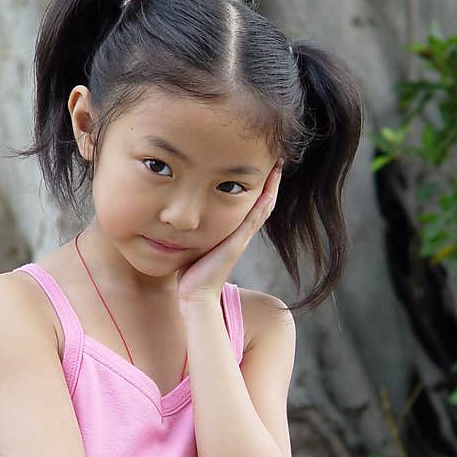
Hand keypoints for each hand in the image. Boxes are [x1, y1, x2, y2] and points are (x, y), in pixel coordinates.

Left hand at [176, 158, 282, 304]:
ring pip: (263, 207)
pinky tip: (269, 185)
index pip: (252, 206)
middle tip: (276, 161)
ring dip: (271, 186)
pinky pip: (256, 216)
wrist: (196, 295)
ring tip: (277, 166)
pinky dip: (264, 200)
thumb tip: (180, 219)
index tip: (263, 168)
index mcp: (233, 234)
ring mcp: (242, 238)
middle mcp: (241, 234)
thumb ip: (194, 232)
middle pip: (262, 203)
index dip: (259, 187)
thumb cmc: (190, 274)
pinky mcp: (238, 242)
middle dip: (269, 182)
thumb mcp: (194, 245)